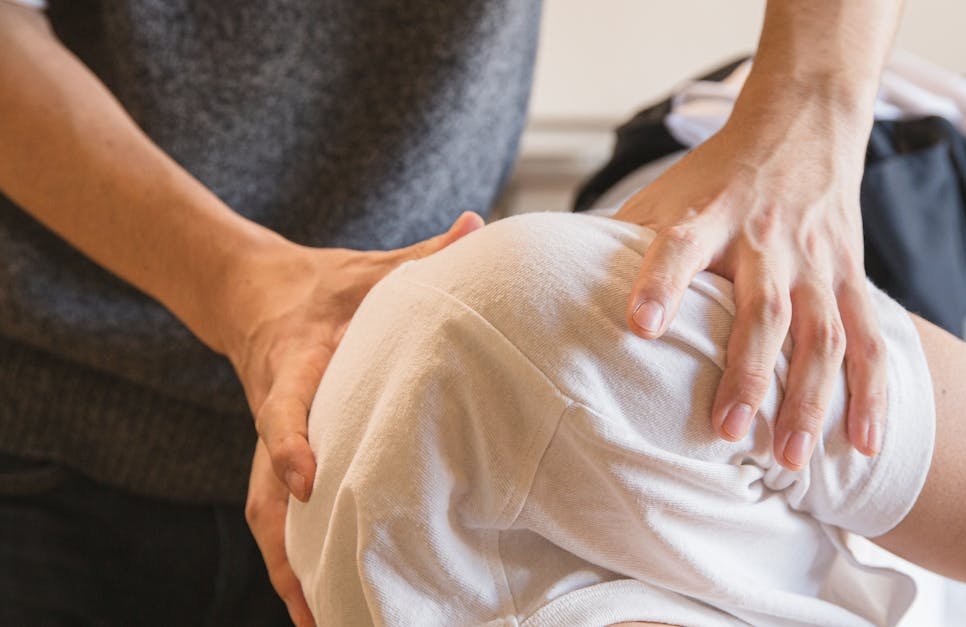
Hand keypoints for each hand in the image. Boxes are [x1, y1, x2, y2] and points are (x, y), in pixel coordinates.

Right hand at [233, 212, 483, 621]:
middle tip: (313, 598)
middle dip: (284, 545)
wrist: (254, 293)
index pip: (284, 406)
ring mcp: (270, 442)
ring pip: (265, 515)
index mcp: (296, 363)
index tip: (306, 481)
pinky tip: (318, 599)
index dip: (289, 443)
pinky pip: (277, 515)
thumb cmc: (325, 285)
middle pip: (263, 489)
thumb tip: (477, 226)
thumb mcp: (370, 267)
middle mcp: (276, 410)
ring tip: (320, 622)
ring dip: (287, 569)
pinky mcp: (275, 458)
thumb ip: (422, 256)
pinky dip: (294, 559)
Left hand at [614, 117, 885, 470]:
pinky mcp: (850, 277)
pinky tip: (865, 445)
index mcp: (709, 215)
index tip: (641, 326)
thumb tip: (552, 294)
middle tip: (725, 430)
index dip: (660, 284)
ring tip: (788, 459)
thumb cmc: (716, 176)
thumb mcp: (664, 193)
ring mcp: (815, 262)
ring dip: (808, 399)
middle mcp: (766, 240)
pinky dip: (870, 394)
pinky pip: (868, 340)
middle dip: (747, 373)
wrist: (801, 124)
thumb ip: (621, 244)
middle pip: (762, 310)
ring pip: (821, 335)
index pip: (679, 247)